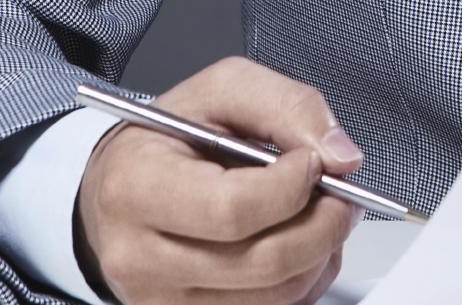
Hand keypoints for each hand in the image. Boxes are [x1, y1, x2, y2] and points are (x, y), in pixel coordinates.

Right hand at [77, 57, 363, 304]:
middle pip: (264, 262)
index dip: (292, 188)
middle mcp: (139, 255)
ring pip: (275, 295)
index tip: (311, 163)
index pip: (233, 209)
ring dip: (318, 254)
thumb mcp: (219, 91)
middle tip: (337, 195)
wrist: (121, 185)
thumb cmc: (163, 140)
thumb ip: (285, 107)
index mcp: (137, 187)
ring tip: (313, 215)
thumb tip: (340, 157)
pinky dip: (300, 278)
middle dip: (324, 226)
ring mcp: (161, 297)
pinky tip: (291, 243)